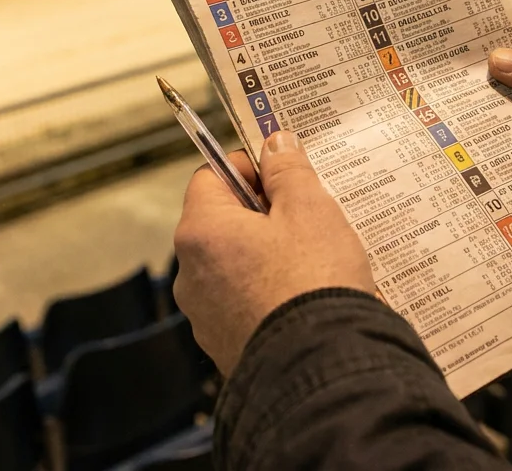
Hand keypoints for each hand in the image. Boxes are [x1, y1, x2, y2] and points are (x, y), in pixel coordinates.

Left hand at [173, 130, 375, 375]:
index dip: (248, 167)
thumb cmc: (312, 282)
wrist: (321, 369)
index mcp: (201, 231)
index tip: (283, 173)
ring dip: (268, 258)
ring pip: (235, 267)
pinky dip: (270, 296)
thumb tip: (275, 143)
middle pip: (222, 223)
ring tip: (314, 264)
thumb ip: (289, 171)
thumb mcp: (310, 210)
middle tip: (308, 218)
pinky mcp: (225, 347)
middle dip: (263, 216)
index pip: (211, 176)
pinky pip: (246, 306)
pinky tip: (306, 299)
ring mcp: (205, 316)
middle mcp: (190, 274)